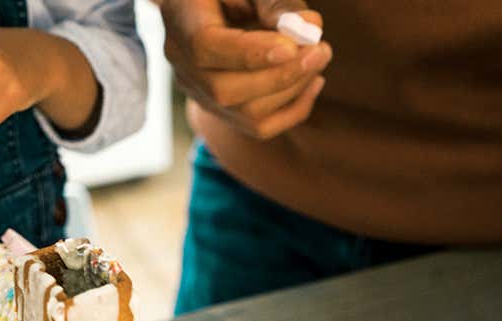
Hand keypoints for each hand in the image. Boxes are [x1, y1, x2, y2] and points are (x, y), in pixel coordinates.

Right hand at [161, 0, 329, 138]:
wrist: (211, 5)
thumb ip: (274, 2)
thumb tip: (310, 28)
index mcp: (180, 22)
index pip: (204, 48)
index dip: (250, 53)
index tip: (293, 46)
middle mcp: (183, 66)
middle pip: (225, 91)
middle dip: (281, 75)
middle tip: (321, 50)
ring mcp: (201, 94)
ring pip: (246, 113)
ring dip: (292, 89)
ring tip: (319, 57)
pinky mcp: (223, 111)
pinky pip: (259, 127)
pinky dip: (293, 110)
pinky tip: (313, 82)